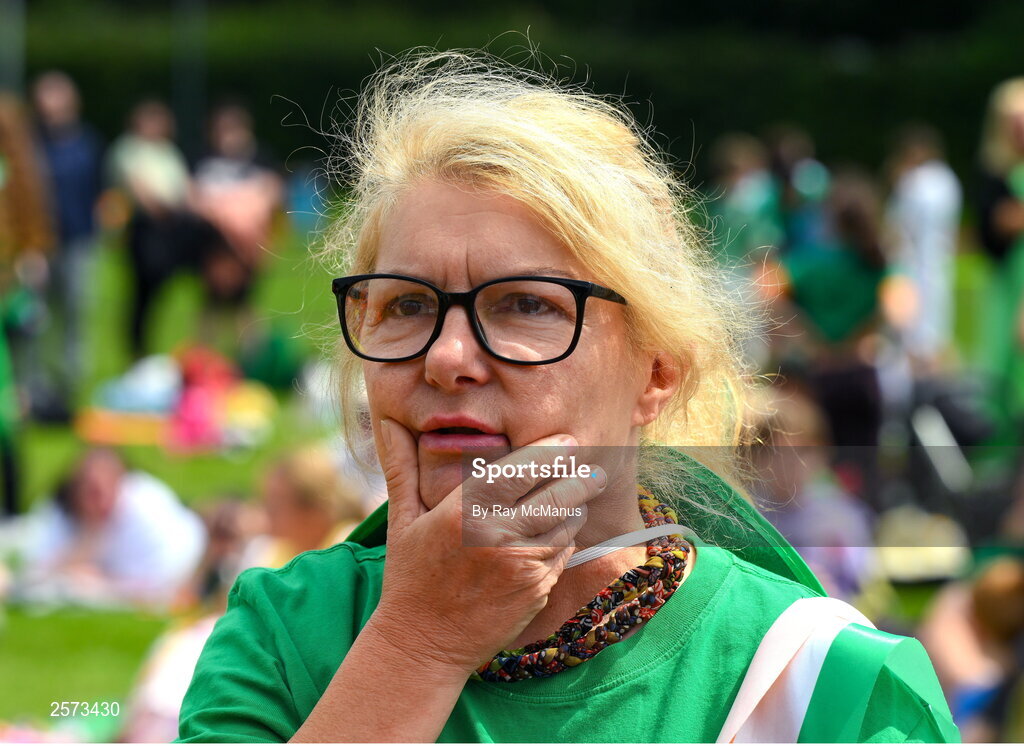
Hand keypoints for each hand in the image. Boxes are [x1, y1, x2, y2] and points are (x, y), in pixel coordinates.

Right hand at [370, 418, 605, 674]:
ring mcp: (521, 565)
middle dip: (580, 475)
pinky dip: (565, 539)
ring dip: (575, 507)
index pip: (522, 468)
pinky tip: (557, 531)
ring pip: (568, 522)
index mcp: (463, 510)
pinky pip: (563, 553)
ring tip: (578, 493)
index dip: (551, 450)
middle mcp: (496, 535)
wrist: (422, 645)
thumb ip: (401, 465)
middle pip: (558, 492)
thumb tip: (388, 420)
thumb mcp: (401, 519)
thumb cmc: (410, 577)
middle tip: (591, 464)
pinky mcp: (537, 590)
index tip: (568, 439)